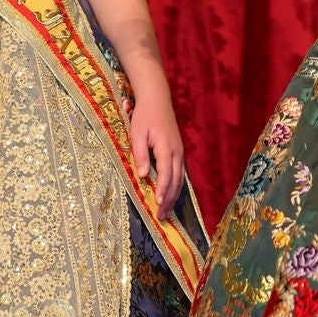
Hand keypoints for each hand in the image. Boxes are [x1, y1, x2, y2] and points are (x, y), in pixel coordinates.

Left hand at [127, 92, 184, 220]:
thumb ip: (140, 154)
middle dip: (169, 199)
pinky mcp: (178, 152)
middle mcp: (176, 152)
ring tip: (166, 212)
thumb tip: (143, 176)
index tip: (158, 204)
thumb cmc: (145, 116)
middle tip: (162, 216)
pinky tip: (171, 196)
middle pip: (176, 180)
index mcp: (166, 147)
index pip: (166, 173)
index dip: (163, 190)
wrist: (157, 100)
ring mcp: (179, 152)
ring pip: (180, 178)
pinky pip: (179, 173)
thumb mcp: (137, 133)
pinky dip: (176, 187)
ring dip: (174, 196)